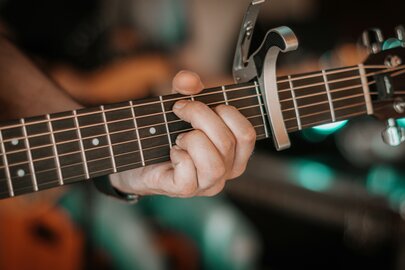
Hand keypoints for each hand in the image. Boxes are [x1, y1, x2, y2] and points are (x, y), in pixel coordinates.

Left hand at [110, 71, 255, 196]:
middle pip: (227, 142)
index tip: (203, 102)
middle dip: (200, 116)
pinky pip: (189, 176)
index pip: (247, 134)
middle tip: (179, 110)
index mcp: (234, 152)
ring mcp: (207, 184)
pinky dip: (179, 157)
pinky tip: (173, 153)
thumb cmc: (167, 134)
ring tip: (179, 138)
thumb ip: (186, 89)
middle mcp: (226, 171)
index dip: (227, 111)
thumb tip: (188, 80)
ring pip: (214, 165)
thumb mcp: (179, 105)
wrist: (138, 159)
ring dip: (193, 141)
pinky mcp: (185, 190)